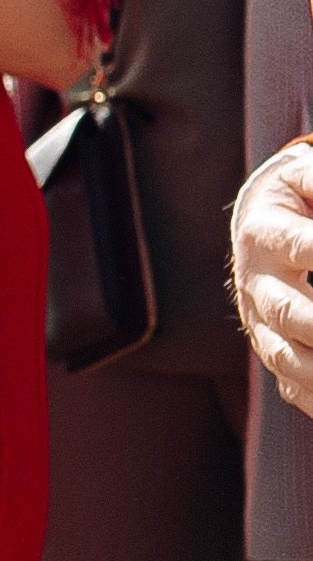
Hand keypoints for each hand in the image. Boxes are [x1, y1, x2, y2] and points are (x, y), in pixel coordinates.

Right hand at [236, 142, 312, 407]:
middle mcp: (257, 284)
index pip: (301, 246)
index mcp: (265, 235)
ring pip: (286, 357)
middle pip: (290, 313)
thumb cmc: (295, 199)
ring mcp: (260, 323)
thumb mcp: (304, 176)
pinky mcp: (272, 348)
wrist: (256, 227)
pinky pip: (291, 384)